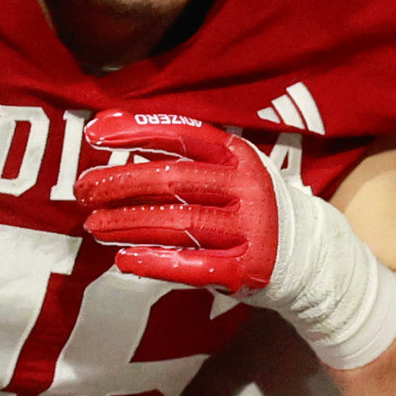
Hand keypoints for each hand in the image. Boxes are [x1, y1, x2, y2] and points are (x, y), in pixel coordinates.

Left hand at [78, 113, 395, 367]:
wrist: (313, 258)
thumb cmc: (250, 205)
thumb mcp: (227, 168)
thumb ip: (179, 150)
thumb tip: (109, 126)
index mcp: (239, 156)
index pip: (182, 134)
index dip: (137, 130)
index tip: (95, 133)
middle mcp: (247, 188)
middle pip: (173, 180)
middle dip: (120, 183)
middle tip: (83, 190)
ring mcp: (250, 229)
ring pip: (177, 223)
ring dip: (128, 223)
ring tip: (94, 225)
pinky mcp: (247, 269)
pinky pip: (193, 266)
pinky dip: (155, 263)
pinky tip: (123, 261)